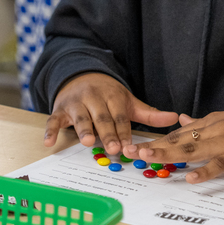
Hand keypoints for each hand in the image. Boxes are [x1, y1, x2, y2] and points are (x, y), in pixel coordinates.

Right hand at [45, 72, 178, 154]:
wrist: (81, 75)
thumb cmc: (108, 95)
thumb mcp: (128, 101)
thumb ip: (149, 113)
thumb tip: (175, 117)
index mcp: (113, 97)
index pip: (120, 117)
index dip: (125, 132)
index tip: (131, 148)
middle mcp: (94, 98)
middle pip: (102, 118)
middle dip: (108, 134)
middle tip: (114, 149)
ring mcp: (76, 103)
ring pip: (80, 117)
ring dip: (84, 129)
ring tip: (87, 142)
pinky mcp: (60, 109)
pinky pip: (54, 120)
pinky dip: (50, 131)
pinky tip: (48, 143)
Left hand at [136, 110, 223, 184]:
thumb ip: (201, 123)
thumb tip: (181, 119)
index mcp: (209, 123)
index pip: (178, 133)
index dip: (157, 141)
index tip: (137, 147)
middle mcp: (213, 130)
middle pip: (180, 140)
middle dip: (156, 146)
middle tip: (134, 152)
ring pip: (194, 150)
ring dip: (171, 154)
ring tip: (152, 159)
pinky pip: (219, 165)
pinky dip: (204, 172)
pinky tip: (191, 178)